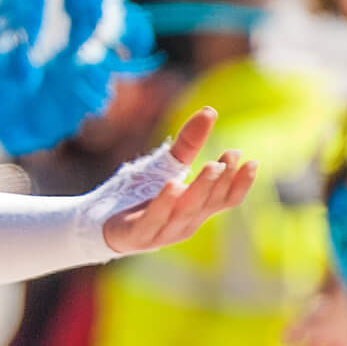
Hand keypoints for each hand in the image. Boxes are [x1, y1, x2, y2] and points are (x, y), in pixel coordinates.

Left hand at [103, 109, 257, 254]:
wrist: (96, 220)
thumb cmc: (137, 194)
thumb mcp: (165, 165)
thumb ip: (189, 144)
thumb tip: (210, 110)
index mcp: (195, 210)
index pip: (225, 200)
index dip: (239, 183)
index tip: (250, 161)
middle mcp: (184, 224)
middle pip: (208, 203)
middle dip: (221, 180)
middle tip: (230, 156)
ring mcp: (162, 232)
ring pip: (185, 211)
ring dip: (200, 188)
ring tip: (212, 166)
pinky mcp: (136, 235)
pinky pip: (153, 219)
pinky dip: (165, 203)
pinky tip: (173, 185)